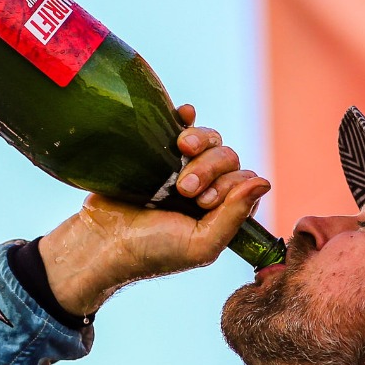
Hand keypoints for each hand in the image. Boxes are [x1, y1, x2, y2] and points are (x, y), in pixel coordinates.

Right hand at [37, 105, 269, 316]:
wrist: (100, 241)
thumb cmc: (150, 251)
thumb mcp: (200, 244)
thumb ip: (234, 216)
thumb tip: (264, 182)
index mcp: (220, 213)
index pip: (245, 182)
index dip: (230, 185)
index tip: (202, 202)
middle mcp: (205, 189)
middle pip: (228, 157)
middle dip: (210, 168)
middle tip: (183, 189)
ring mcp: (181, 169)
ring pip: (210, 140)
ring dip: (200, 143)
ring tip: (179, 150)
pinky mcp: (157, 153)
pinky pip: (183, 126)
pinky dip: (189, 117)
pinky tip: (185, 113)